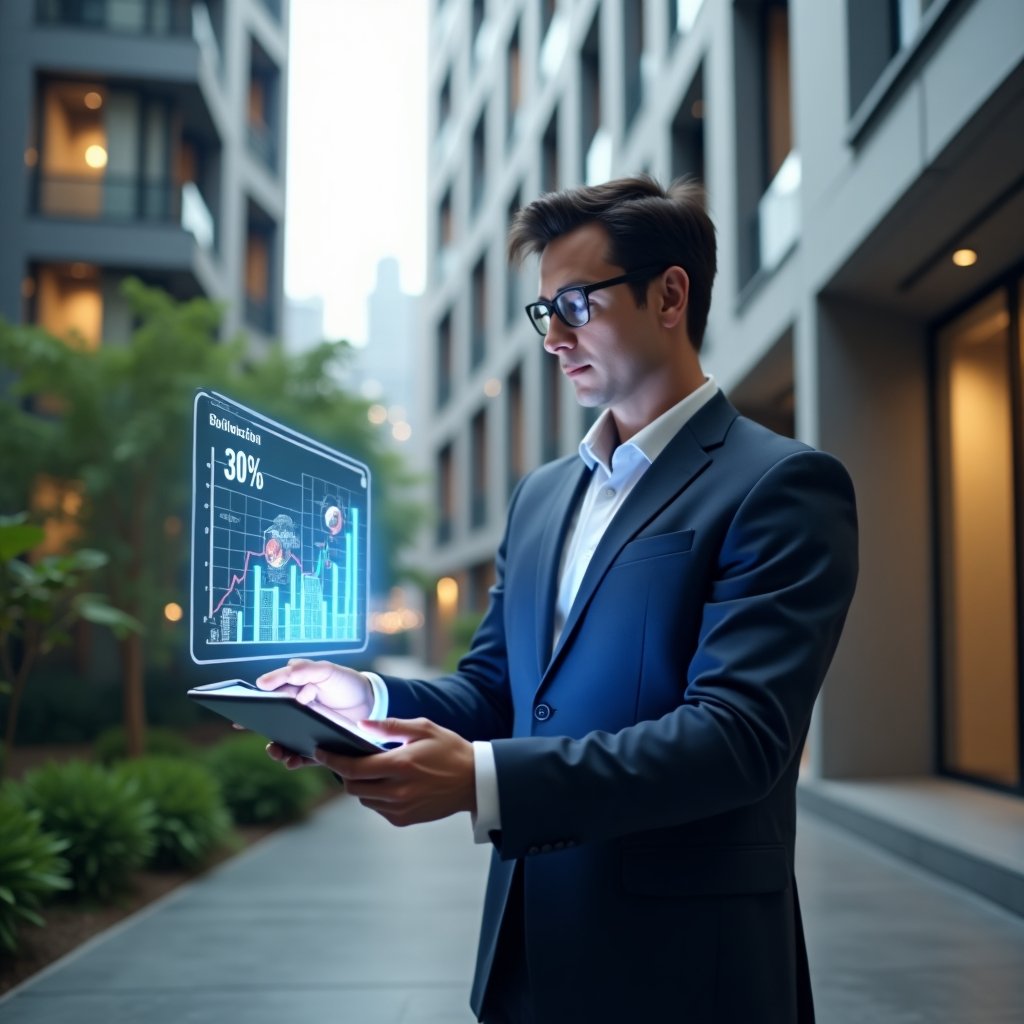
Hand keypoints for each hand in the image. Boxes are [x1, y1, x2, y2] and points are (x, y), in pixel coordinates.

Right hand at [256, 659, 373, 770]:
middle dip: (262, 733)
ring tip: (278, 752)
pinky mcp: (318, 748)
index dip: (251, 709)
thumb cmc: (343, 682)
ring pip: (284, 744)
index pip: (267, 702)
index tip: (239, 718)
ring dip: (277, 750)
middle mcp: (295, 716)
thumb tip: (264, 681)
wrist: (371, 701)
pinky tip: (293, 760)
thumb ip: (300, 670)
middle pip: (272, 727)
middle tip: (258, 735)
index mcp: (293, 694)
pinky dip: (295, 761)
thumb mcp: (324, 670)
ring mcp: (305, 733)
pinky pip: (302, 758)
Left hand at [316, 717, 476, 826]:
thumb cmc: (449, 750)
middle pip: (352, 787)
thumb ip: (389, 726)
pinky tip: (388, 783)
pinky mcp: (404, 819)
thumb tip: (361, 724)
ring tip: (372, 770)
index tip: (320, 752)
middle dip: (344, 773)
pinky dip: (375, 796)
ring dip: (360, 785)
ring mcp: (400, 808)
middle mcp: (398, 791)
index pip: (354, 767)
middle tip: (347, 759)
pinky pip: (377, 809)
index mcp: (400, 765)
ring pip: (363, 799)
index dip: (332, 760)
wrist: (474, 781)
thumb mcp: (423, 728)